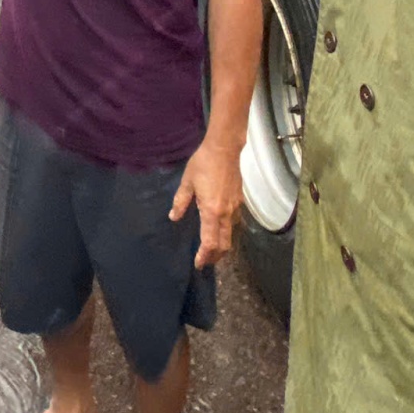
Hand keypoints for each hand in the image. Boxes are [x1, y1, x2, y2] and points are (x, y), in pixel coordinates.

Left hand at [170, 137, 242, 268]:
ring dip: (222, 246)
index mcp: (212, 211)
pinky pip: (234, 224)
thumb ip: (180, 202)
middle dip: (215, 257)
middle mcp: (226, 213)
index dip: (204, 256)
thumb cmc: (203, 163)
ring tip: (211, 250)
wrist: (225, 148)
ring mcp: (235, 208)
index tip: (197, 264)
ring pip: (231, 235)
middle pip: (224, 244)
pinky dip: (226, 233)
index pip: (210, 242)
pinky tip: (218, 229)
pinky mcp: (239, 201)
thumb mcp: (187, 182)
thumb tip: (174, 217)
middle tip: (204, 262)